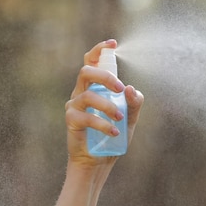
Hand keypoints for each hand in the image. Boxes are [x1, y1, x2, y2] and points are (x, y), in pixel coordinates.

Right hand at [65, 39, 143, 169]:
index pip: (92, 62)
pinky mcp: (71, 121)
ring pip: (87, 94)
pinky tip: (114, 131)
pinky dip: (102, 123)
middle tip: (120, 89)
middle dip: (105, 76)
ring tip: (120, 118)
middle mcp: (81, 92)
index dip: (100, 49)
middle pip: (86, 71)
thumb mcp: (130, 117)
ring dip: (108, 105)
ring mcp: (74, 106)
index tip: (113, 43)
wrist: (98, 161)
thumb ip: (134, 103)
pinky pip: (86, 116)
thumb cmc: (113, 135)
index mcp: (94, 87)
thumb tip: (131, 88)